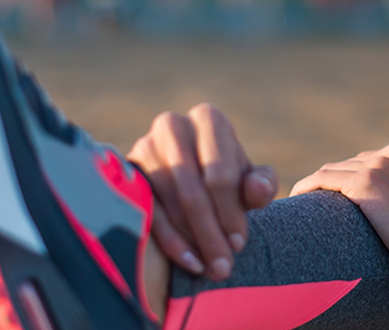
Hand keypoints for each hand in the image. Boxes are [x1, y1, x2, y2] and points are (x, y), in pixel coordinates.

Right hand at [127, 103, 277, 280]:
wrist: (192, 177)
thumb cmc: (228, 181)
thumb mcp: (250, 181)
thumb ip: (261, 184)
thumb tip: (258, 189)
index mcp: (208, 120)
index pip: (220, 173)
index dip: (231, 211)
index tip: (239, 244)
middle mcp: (172, 126)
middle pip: (192, 189)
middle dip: (210, 232)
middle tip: (224, 267)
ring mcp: (144, 147)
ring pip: (168, 202)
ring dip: (192, 240)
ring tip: (211, 268)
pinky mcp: (126, 172)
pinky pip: (146, 211)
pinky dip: (169, 240)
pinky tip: (189, 262)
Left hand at [291, 143, 388, 278]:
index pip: (375, 160)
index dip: (360, 180)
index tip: (349, 201)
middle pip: (353, 163)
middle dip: (340, 183)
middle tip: (327, 207)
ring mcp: (379, 164)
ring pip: (335, 170)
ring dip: (321, 188)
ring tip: (308, 209)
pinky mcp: (363, 182)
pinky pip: (321, 179)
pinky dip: (306, 188)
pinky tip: (297, 201)